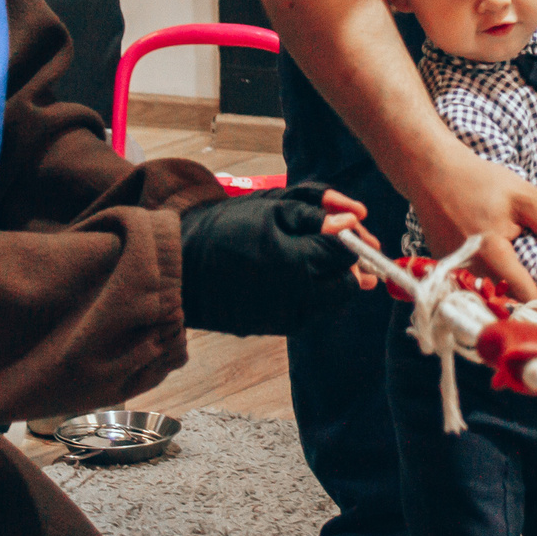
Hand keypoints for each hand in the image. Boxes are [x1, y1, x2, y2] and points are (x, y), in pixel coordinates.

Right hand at [177, 183, 377, 336]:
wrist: (182, 266)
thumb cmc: (225, 229)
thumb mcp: (272, 208)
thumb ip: (317, 212)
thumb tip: (354, 220)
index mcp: (297, 264)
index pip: (347, 256)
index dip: (353, 239)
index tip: (350, 228)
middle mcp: (297, 298)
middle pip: (348, 285)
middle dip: (347, 262)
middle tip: (336, 243)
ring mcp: (287, 318)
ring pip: (331, 300)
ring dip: (330, 278)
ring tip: (308, 255)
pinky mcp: (277, 327)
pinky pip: (310, 310)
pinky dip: (311, 292)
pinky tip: (292, 274)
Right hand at [408, 150, 536, 301]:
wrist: (432, 173)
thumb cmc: (480, 180)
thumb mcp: (524, 196)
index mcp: (493, 252)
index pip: (525, 294)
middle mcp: (472, 269)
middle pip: (507, 299)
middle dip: (528, 301)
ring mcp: (456, 272)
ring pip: (490, 293)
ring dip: (508, 293)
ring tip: (528, 285)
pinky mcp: (447, 269)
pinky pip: (475, 284)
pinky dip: (490, 281)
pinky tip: (500, 267)